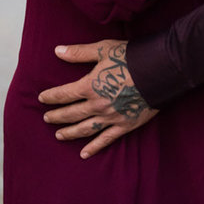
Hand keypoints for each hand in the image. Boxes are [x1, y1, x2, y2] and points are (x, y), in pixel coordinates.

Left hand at [38, 39, 159, 157]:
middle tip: (46, 118)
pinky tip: (84, 154)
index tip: (41, 98)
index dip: (50, 97)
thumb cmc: (131, 57)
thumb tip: (56, 50)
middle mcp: (97, 105)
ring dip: (70, 132)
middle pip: (71, 113)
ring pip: (85, 129)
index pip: (63, 94)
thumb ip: (78, 53)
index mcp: (89, 86)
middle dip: (56, 116)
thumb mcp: (102, 50)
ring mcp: (111, 117)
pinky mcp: (126, 125)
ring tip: (58, 135)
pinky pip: (106, 139)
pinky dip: (94, 147)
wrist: (161, 71)